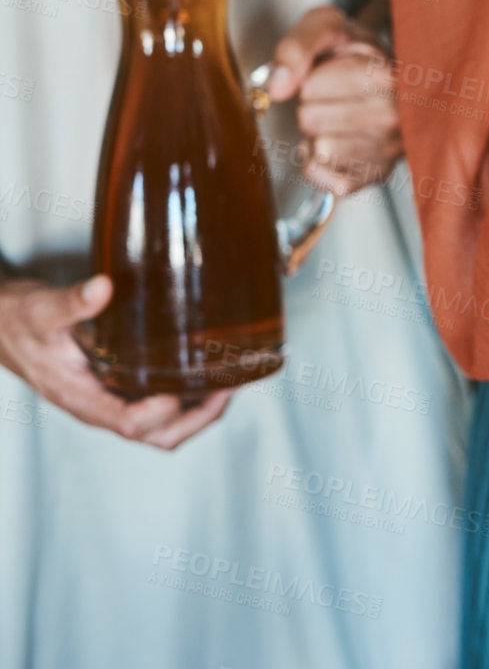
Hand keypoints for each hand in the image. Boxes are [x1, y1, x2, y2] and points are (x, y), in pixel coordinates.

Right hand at [0, 276, 231, 448]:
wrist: (4, 327)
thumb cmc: (19, 323)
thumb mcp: (41, 310)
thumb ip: (71, 302)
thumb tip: (102, 288)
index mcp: (83, 399)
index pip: (132, 423)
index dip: (164, 410)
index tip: (185, 380)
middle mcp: (102, 406)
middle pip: (158, 436)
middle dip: (198, 418)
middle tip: (228, 385)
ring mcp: (113, 400)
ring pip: (164, 426)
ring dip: (200, 410)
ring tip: (229, 379)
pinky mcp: (120, 387)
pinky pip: (160, 405)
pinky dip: (189, 396)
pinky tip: (206, 368)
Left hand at [268, 5, 399, 194]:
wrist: (390, 73)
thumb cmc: (357, 51)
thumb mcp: (327, 25)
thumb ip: (296, 46)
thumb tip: (277, 88)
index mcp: (388, 77)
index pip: (311, 88)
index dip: (313, 78)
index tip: (335, 72)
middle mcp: (397, 118)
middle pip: (310, 120)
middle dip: (313, 106)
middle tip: (337, 95)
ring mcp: (391, 151)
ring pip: (317, 151)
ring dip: (318, 134)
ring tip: (340, 117)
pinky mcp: (377, 175)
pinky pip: (320, 175)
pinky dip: (320, 161)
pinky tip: (340, 141)